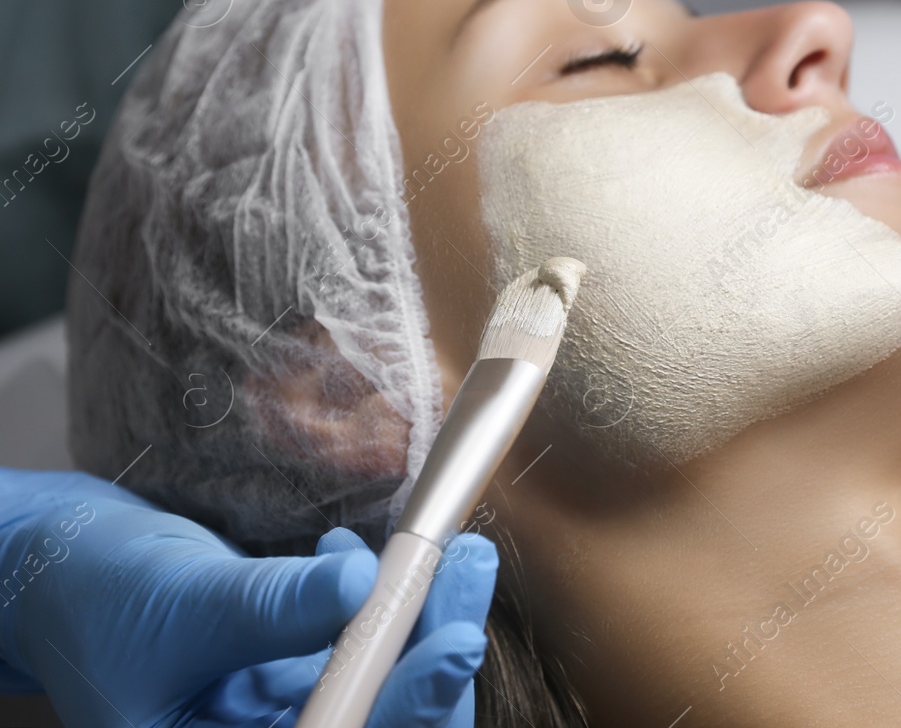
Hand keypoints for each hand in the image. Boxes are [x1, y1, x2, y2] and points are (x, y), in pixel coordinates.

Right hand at [0, 469, 495, 727]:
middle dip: (431, 657)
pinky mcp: (303, 687)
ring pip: (385, 692)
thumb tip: (358, 583)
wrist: (70, 570)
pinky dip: (388, 608)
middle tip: (467, 571)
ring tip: (456, 553)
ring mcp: (289, 724)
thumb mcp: (181, 601)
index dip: (407, 709)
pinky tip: (375, 558)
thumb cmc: (100, 593)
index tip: (454, 645)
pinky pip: (369, 660)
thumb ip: (270, 603)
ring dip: (425, 621)